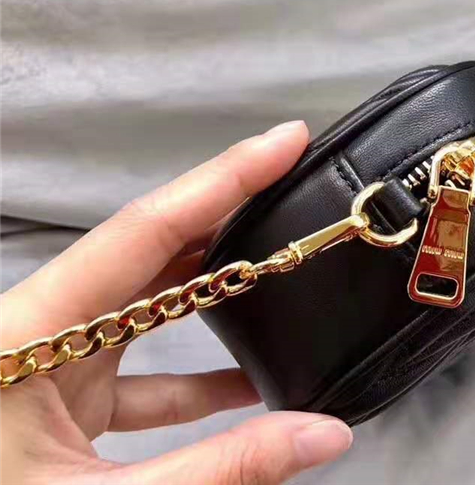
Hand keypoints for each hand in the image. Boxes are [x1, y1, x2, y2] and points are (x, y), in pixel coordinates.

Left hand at [0, 121, 352, 484]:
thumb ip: (223, 467)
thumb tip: (325, 434)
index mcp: (25, 331)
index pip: (144, 229)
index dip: (223, 179)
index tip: (285, 142)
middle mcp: (36, 330)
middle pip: (148, 251)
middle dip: (226, 217)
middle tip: (291, 193)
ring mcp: (47, 363)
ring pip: (145, 306)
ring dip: (214, 295)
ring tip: (281, 281)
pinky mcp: (60, 398)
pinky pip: (139, 368)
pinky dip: (193, 374)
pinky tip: (247, 383)